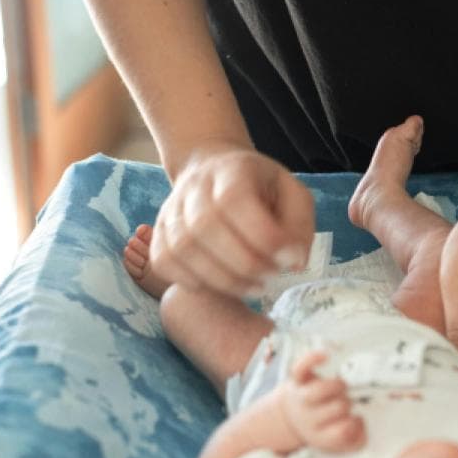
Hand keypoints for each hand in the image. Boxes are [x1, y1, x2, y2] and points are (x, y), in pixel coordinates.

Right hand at [151, 144, 314, 296]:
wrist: (214, 172)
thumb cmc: (259, 188)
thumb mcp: (291, 194)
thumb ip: (298, 225)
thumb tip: (294, 261)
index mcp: (232, 170)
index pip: (235, 199)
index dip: (262, 235)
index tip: (289, 259)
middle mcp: (194, 186)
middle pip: (205, 226)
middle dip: (244, 264)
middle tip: (270, 279)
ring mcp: (171, 210)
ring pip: (183, 249)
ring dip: (222, 279)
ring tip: (253, 287)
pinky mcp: (158, 234)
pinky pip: (164, 263)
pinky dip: (192, 281)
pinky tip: (220, 285)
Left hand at [277, 351, 365, 451]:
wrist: (291, 417)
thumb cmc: (323, 425)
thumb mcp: (337, 440)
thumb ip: (356, 437)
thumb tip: (364, 424)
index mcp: (320, 436)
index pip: (342, 432)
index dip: (354, 424)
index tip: (357, 419)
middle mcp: (309, 418)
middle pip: (337, 408)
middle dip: (346, 403)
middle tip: (345, 403)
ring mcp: (301, 398)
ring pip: (321, 389)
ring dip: (336, 386)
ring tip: (340, 387)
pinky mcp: (297, 380)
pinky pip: (302, 367)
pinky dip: (313, 359)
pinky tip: (325, 356)